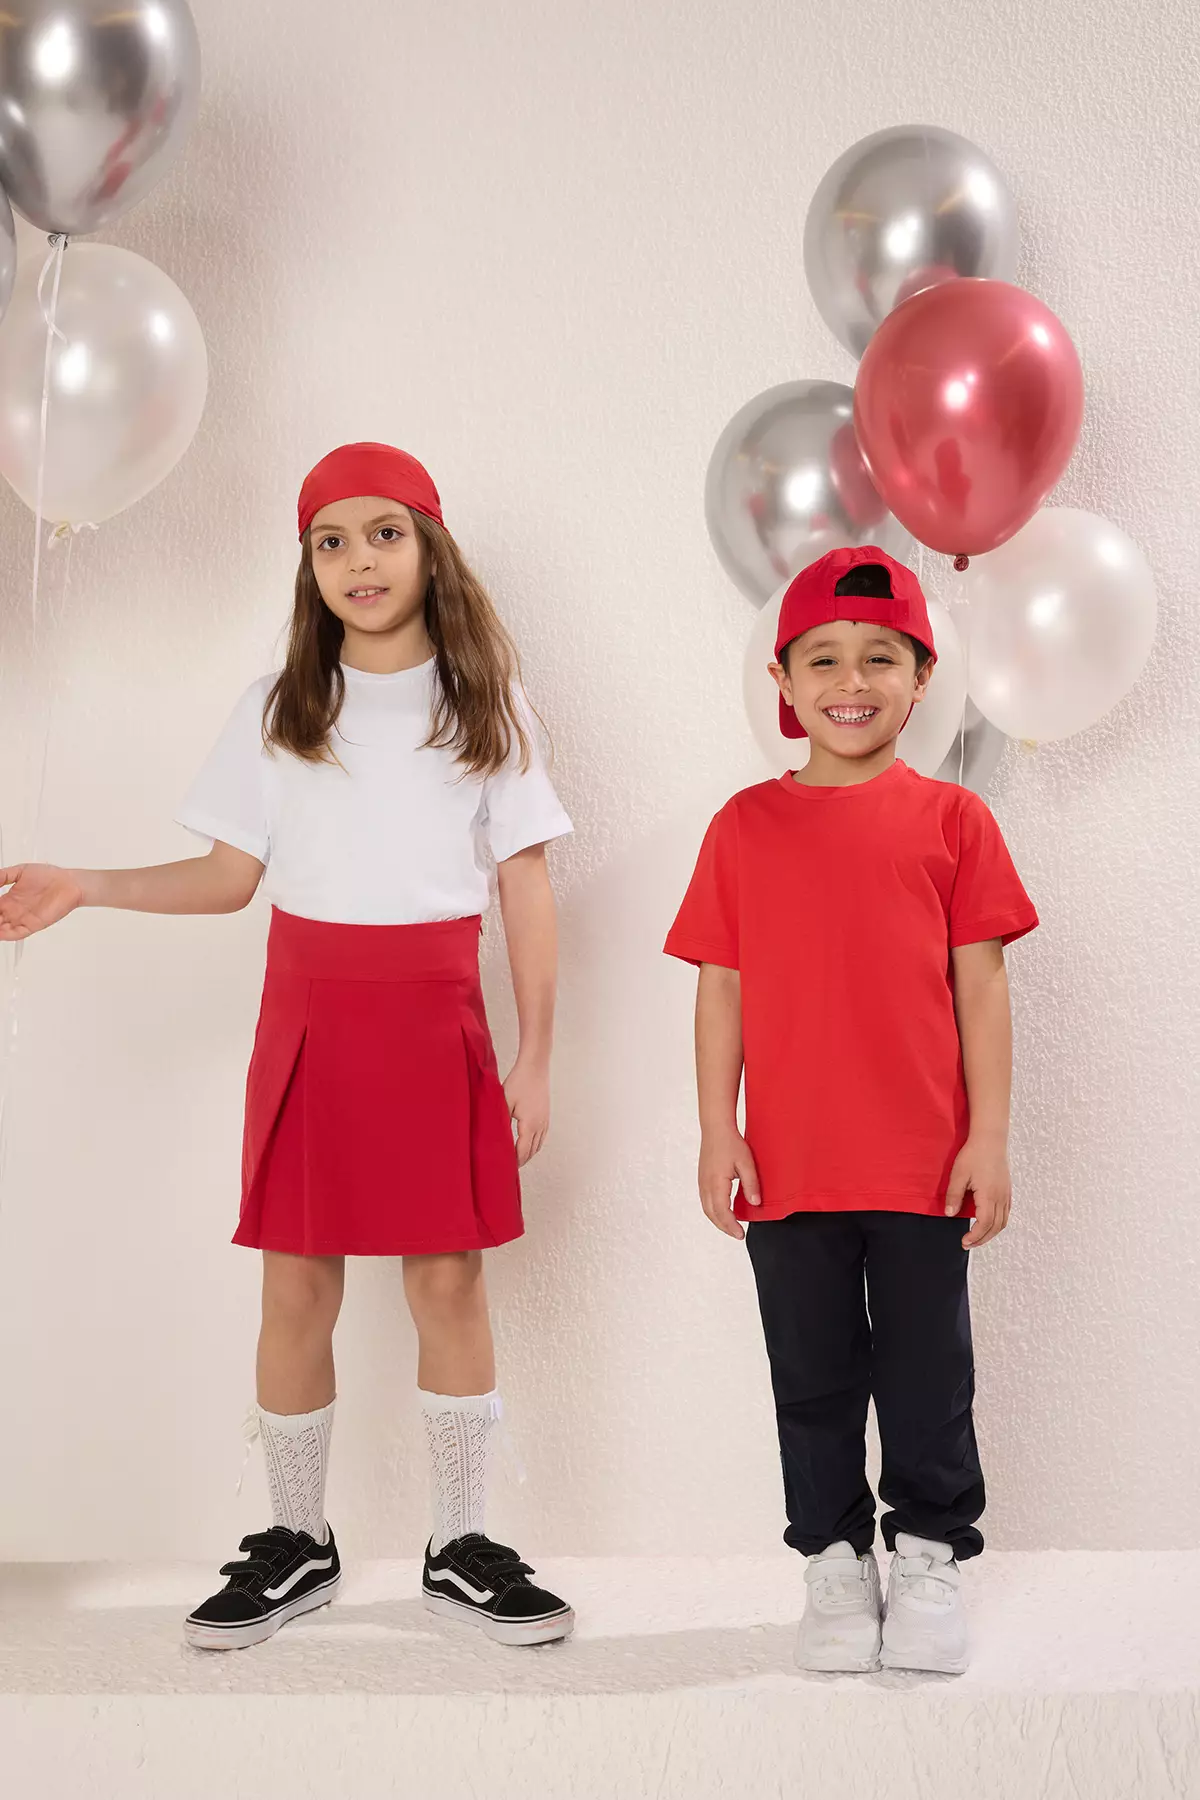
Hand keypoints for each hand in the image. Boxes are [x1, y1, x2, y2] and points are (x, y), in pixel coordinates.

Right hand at [0, 864, 83, 940]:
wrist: (69, 883)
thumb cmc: (50, 876)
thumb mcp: (21, 871)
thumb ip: (3, 876)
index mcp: (9, 899)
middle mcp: (13, 911)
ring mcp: (22, 919)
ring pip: (2, 928)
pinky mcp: (33, 925)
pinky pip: (16, 933)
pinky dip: (5, 934)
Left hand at [503, 1058, 548, 1166]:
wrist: (535, 1067)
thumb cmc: (519, 1082)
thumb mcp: (504, 1102)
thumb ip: (500, 1121)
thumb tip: (493, 1136)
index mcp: (529, 1125)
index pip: (522, 1151)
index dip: (514, 1162)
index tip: (505, 1169)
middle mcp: (540, 1125)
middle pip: (532, 1151)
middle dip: (521, 1161)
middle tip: (509, 1169)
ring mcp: (545, 1120)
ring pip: (538, 1145)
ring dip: (528, 1154)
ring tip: (517, 1160)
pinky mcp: (546, 1115)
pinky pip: (542, 1136)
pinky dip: (534, 1144)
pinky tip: (527, 1144)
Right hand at [698, 1124, 760, 1239]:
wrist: (716, 1129)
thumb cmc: (730, 1143)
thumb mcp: (746, 1163)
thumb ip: (751, 1185)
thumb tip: (755, 1203)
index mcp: (716, 1184)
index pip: (722, 1212)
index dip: (731, 1226)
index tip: (740, 1234)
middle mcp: (705, 1185)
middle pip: (712, 1214)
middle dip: (724, 1227)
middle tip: (738, 1234)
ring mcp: (702, 1182)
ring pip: (707, 1209)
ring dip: (718, 1220)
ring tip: (731, 1226)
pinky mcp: (702, 1179)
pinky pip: (705, 1201)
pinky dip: (714, 1211)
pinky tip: (724, 1211)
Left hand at [945, 1137, 1011, 1248]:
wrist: (990, 1139)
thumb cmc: (974, 1154)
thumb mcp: (958, 1175)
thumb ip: (954, 1196)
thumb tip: (949, 1214)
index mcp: (989, 1196)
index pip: (984, 1224)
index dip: (975, 1236)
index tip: (964, 1241)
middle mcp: (1000, 1198)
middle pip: (995, 1227)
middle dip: (982, 1239)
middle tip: (968, 1244)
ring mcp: (1006, 1194)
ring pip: (1003, 1222)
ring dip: (991, 1233)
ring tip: (978, 1237)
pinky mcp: (1007, 1190)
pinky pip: (1006, 1213)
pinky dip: (998, 1223)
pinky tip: (989, 1223)